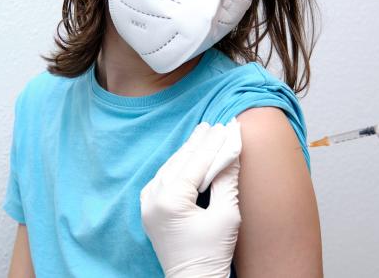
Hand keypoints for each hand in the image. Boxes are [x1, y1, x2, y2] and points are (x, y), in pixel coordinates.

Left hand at [140, 120, 241, 277]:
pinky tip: (187, 156)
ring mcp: (147, 204)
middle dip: (200, 143)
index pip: (197, 162)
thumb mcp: (227, 215)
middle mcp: (153, 199)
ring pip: (169, 167)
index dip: (215, 143)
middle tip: (216, 125)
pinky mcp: (149, 210)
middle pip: (180, 161)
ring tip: (204, 134)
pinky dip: (176, 166)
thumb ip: (227, 180)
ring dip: (187, 151)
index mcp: (170, 200)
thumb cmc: (212, 253)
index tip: (228, 126)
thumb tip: (232, 151)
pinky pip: (162, 179)